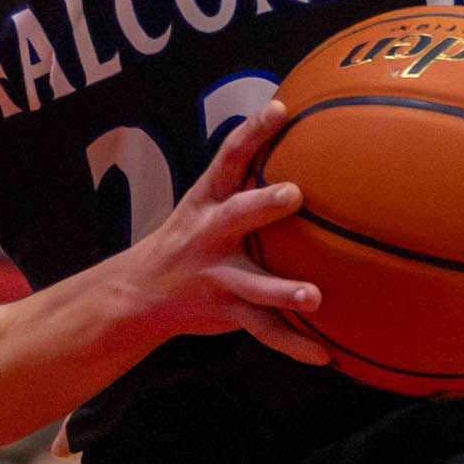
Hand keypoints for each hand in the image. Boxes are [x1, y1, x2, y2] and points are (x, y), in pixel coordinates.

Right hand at [114, 104, 328, 365]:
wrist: (139, 292)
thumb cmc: (191, 237)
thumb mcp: (206, 202)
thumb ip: (245, 179)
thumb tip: (298, 135)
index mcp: (206, 201)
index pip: (228, 157)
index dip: (251, 132)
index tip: (277, 108)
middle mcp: (209, 235)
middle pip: (236, 215)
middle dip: (263, 205)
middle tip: (293, 194)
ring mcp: (216, 277)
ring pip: (251, 285)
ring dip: (282, 291)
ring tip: (314, 298)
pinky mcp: (226, 311)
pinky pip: (263, 330)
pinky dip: (293, 344)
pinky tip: (324, 355)